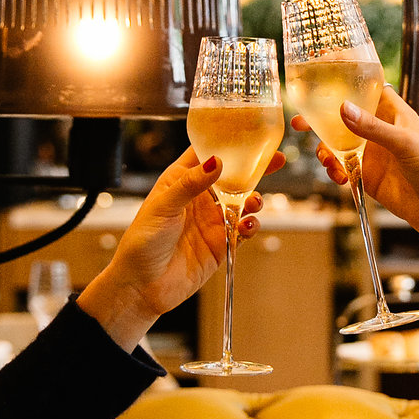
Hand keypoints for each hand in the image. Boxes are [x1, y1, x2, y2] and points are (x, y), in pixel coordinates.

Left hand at [78, 147, 283, 349]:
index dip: (226, 142)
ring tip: (255, 203)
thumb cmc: (141, 242)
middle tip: (276, 160)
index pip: (206, 154)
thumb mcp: (163, 206)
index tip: (248, 132)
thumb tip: (216, 162)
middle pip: (232, 176)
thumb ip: (190, 183)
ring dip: (254, 200)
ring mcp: (211, 221)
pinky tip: (248, 226)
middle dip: (254, 169)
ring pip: (242, 203)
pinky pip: (243, 230)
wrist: (142, 286)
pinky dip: (251, 226)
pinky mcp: (221, 244)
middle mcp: (199, 198)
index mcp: (180, 181)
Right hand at [295, 85, 418, 381]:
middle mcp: (381, 131)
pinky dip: (335, 171)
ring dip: (326, 150)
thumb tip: (343, 108)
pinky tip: (340, 178)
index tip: (321, 72)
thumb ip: (373, 128)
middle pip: (344, 116)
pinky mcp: (369, 178)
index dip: (346, 79)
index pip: (367, 87)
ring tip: (327, 160)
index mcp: (395, 113)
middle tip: (301, 123)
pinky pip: (343, 169)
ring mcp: (374, 154)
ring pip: (338, 144)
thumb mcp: (406, 145)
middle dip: (322, 119)